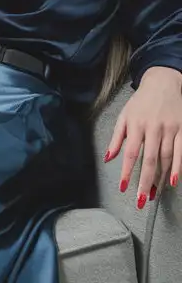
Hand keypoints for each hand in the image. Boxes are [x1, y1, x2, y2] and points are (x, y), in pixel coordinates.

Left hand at [104, 66, 181, 208]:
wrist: (164, 83)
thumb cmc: (140, 102)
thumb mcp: (124, 116)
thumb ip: (116, 138)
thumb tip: (108, 158)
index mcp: (136, 126)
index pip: (131, 153)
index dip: (127, 172)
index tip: (123, 187)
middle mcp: (154, 129)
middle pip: (150, 160)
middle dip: (145, 181)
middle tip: (141, 199)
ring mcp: (171, 130)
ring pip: (167, 159)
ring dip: (161, 179)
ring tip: (154, 194)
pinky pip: (181, 151)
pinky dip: (179, 167)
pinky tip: (175, 181)